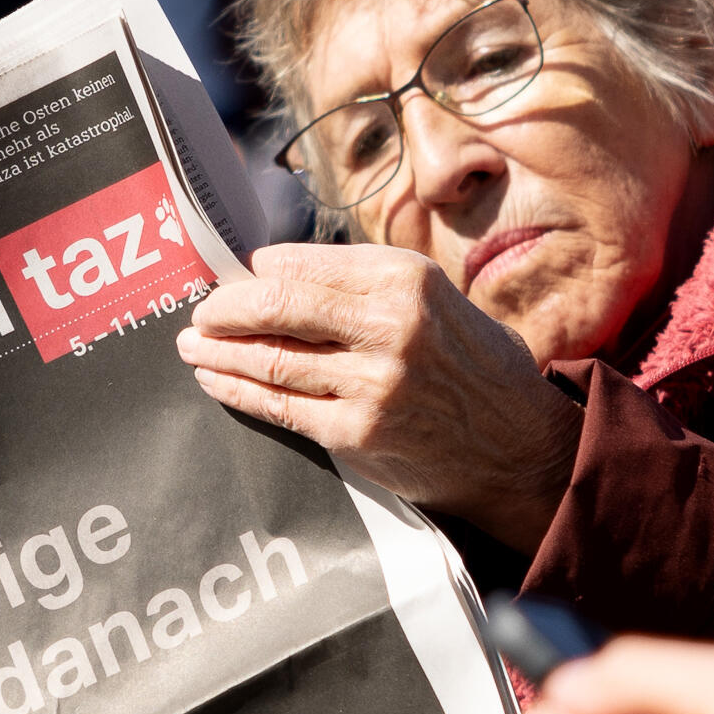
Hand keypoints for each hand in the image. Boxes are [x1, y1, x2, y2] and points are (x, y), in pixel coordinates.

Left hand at [177, 242, 578, 546]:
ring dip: (219, 351)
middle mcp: (390, 325)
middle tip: (200, 312)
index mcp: (407, 279)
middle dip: (226, 308)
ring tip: (193, 345)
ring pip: (271, 359)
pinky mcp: (358, 433)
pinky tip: (215, 381)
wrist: (520, 448)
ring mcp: (373, 382)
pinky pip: (280, 407)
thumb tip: (278, 272)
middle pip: (277, 306)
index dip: (258, 271)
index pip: (303, 265)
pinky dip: (238, 391)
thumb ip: (369, 286)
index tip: (236, 277)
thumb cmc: (474, 367)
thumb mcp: (438, 301)